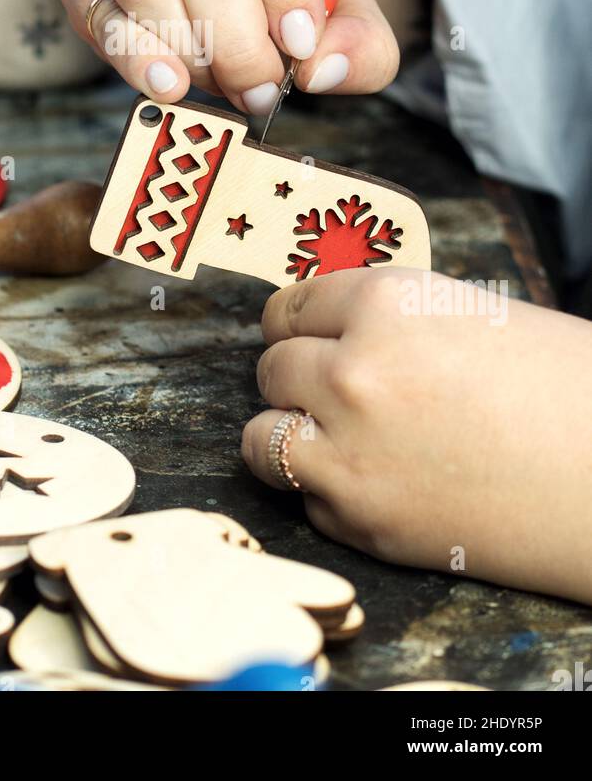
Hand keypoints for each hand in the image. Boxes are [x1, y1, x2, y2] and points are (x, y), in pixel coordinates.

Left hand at [242, 268, 591, 604]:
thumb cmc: (564, 389)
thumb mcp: (471, 315)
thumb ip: (392, 318)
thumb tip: (335, 327)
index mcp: (385, 303)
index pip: (290, 307)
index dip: (298, 325)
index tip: (300, 337)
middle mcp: (351, 371)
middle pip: (271, 369)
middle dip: (297, 379)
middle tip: (332, 392)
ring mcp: (348, 450)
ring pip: (261, 438)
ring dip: (289, 436)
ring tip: (332, 439)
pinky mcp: (360, 520)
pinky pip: (306, 499)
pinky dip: (330, 494)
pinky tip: (381, 484)